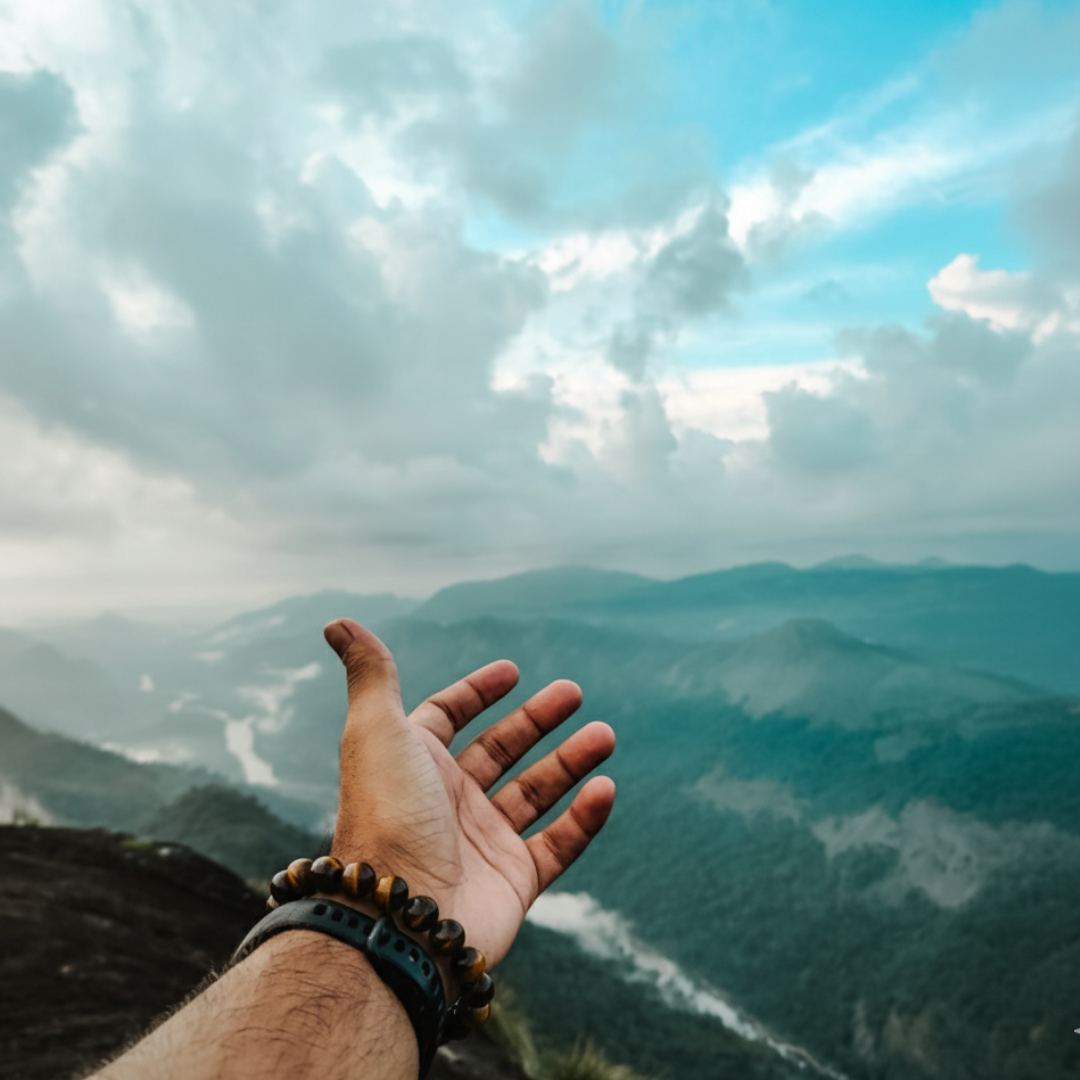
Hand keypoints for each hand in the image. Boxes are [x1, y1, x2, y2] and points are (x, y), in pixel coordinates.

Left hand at [324, 619, 615, 968]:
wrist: (398, 919)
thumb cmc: (387, 816)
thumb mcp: (377, 731)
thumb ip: (372, 674)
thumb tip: (338, 621)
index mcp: (413, 765)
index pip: (446, 719)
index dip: (476, 692)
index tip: (512, 670)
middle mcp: (446, 801)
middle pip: (500, 750)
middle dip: (538, 720)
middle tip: (574, 692)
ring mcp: (482, 843)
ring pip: (536, 792)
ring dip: (571, 761)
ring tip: (604, 734)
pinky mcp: (514, 882)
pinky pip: (558, 844)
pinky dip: (584, 817)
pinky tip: (605, 788)